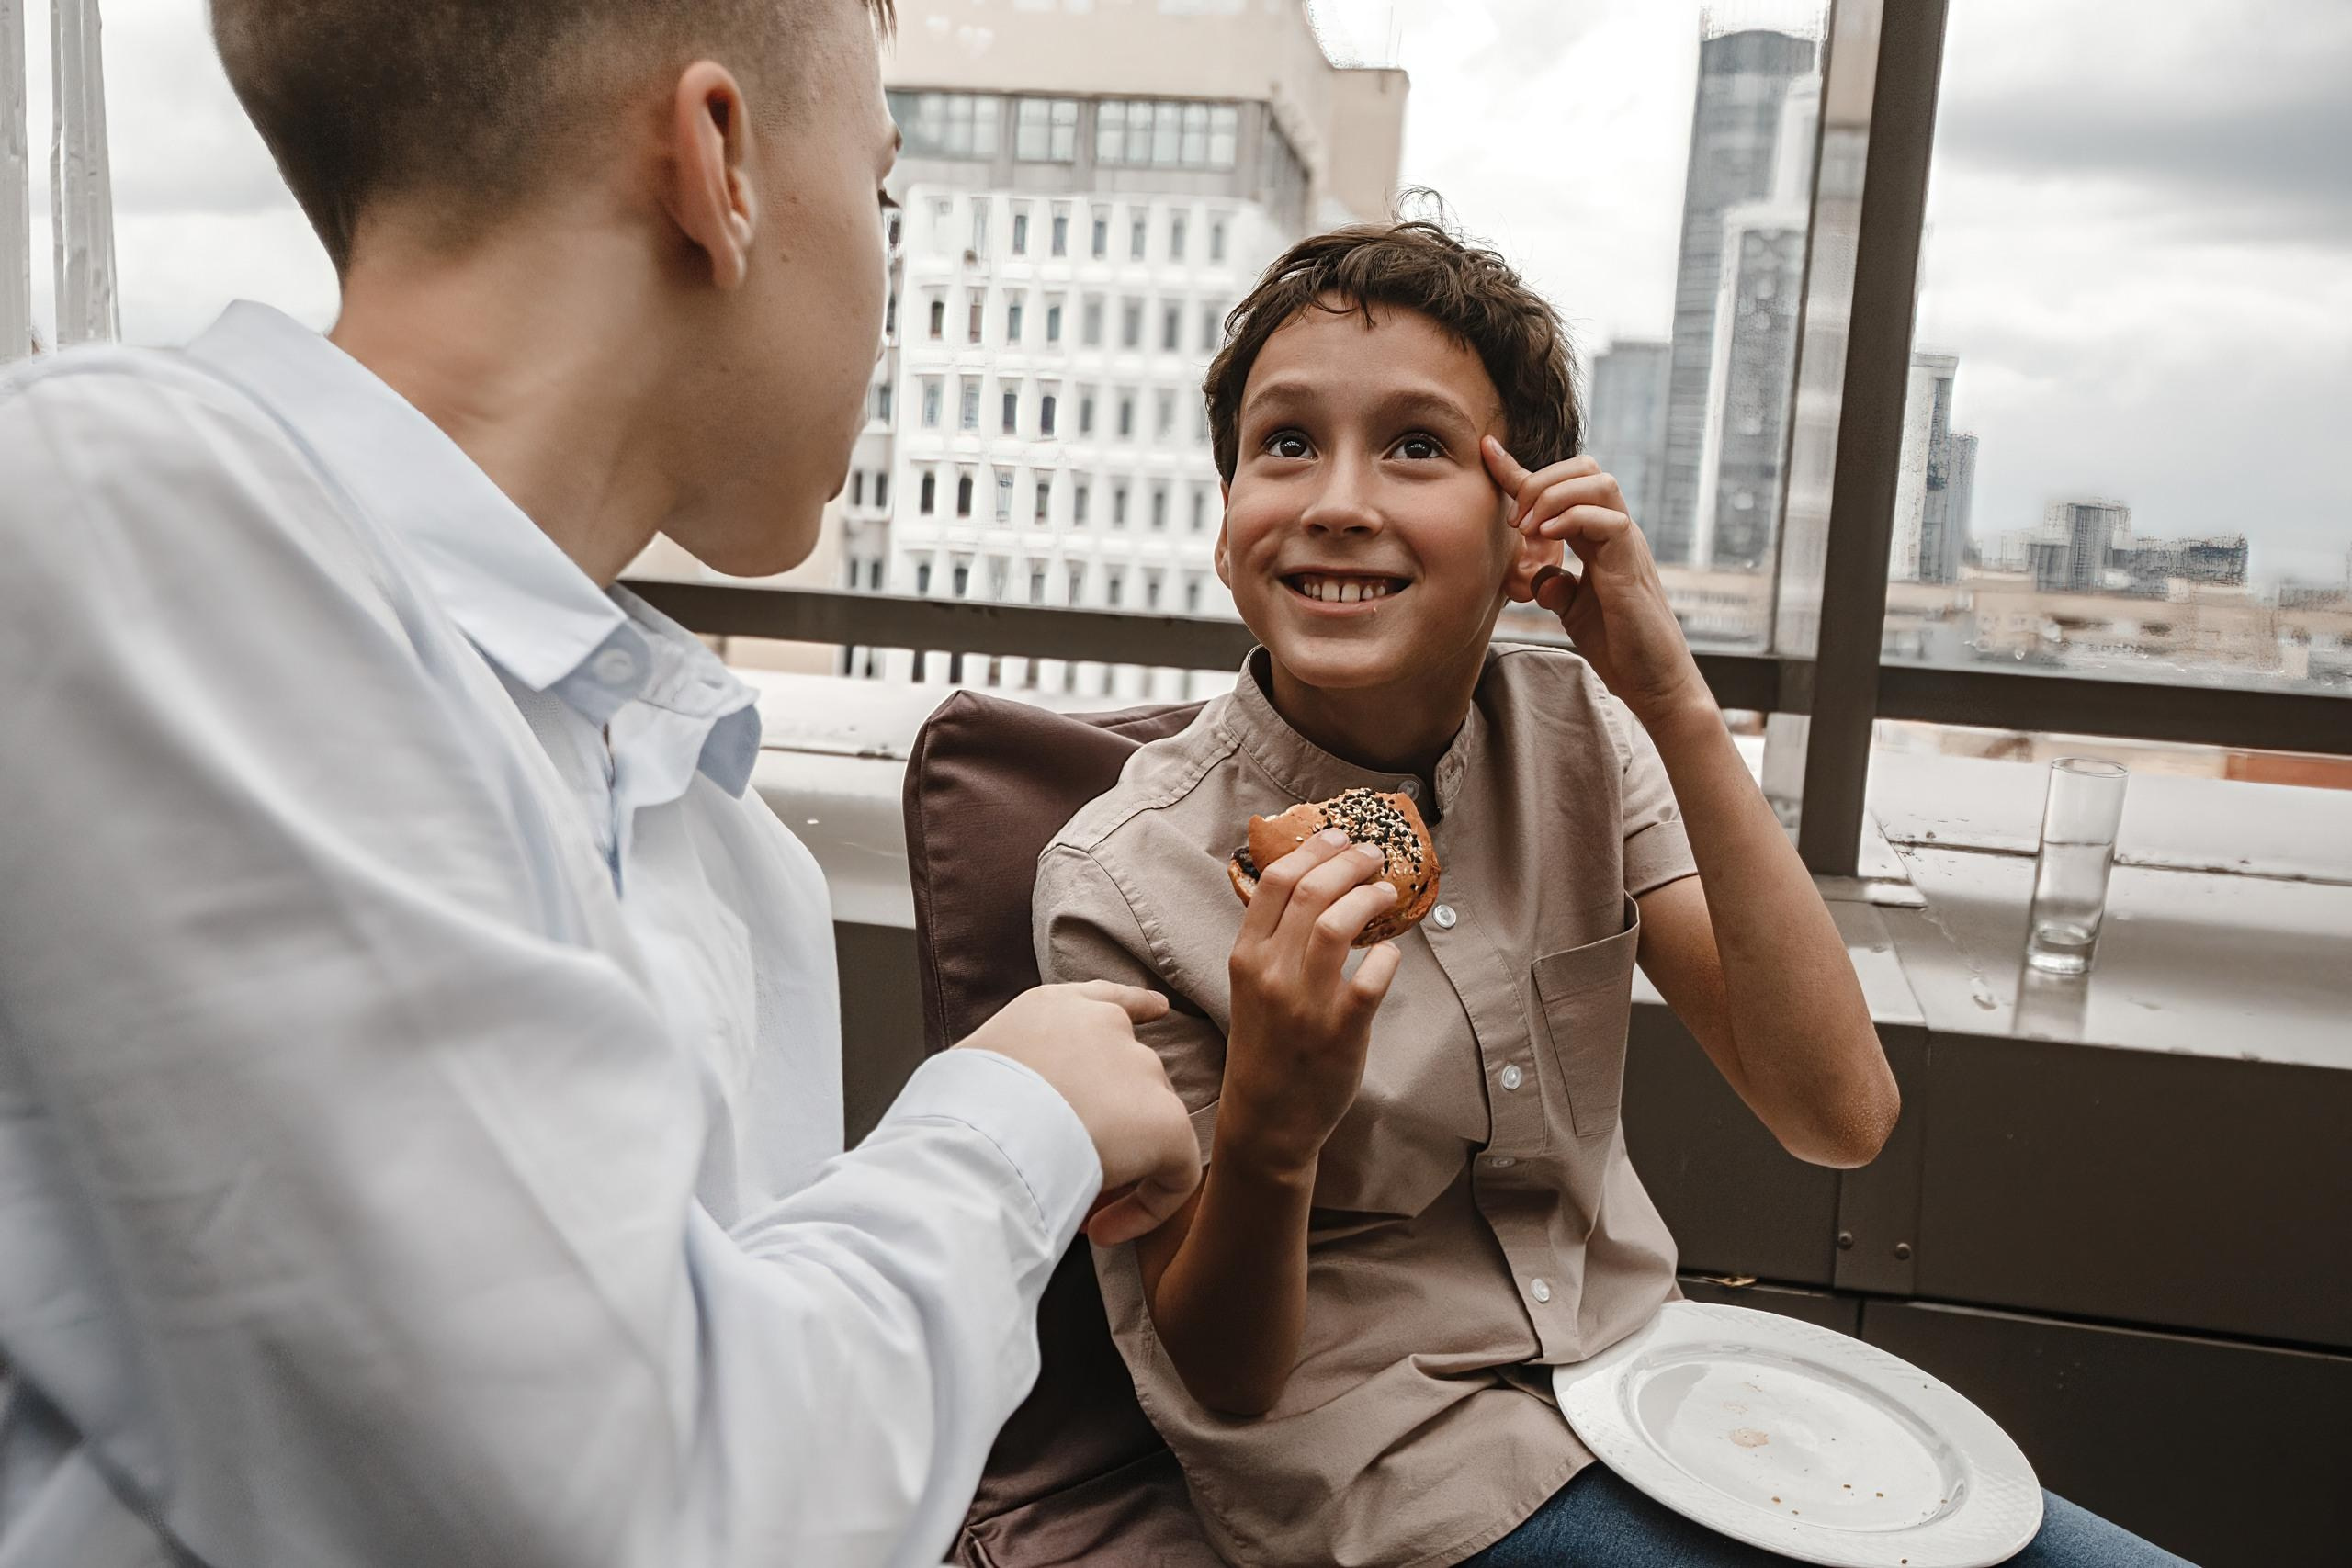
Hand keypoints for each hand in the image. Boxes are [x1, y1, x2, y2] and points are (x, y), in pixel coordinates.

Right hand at [955, 981, 1200, 1244]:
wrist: (986, 1134)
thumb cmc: (958, 1110)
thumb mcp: (972, 1068)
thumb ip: (1004, 1073)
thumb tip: (1003, 1110)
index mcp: (1058, 1008)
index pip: (1108, 999)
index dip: (1136, 1006)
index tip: (1157, 1010)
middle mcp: (1107, 1026)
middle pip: (1131, 1076)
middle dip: (1110, 1124)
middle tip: (1071, 1169)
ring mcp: (1142, 1071)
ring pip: (1149, 1126)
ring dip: (1123, 1166)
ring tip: (1079, 1211)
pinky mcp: (1166, 1124)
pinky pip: (1174, 1173)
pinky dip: (1148, 1207)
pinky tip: (1104, 1231)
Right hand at [1219, 831, 1404, 1174]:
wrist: (1267, 1119)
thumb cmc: (1265, 1047)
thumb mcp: (1250, 987)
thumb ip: (1271, 942)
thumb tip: (1312, 887)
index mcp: (1245, 958)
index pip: (1275, 883)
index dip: (1312, 850)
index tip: (1337, 837)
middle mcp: (1271, 975)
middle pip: (1312, 892)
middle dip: (1349, 862)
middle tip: (1372, 855)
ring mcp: (1305, 1004)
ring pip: (1339, 925)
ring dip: (1369, 897)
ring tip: (1386, 890)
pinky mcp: (1341, 1032)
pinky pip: (1372, 978)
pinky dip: (1389, 956)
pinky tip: (1393, 951)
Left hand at [1483, 438, 1713, 727]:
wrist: (1651, 680)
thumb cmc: (1618, 644)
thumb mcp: (1572, 608)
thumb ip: (1555, 583)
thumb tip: (1536, 572)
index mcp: (1597, 536)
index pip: (1561, 488)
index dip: (1520, 469)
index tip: (1486, 451)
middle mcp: (1615, 531)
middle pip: (1585, 468)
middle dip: (1541, 480)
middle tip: (1514, 519)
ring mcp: (1626, 544)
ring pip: (1599, 483)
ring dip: (1554, 496)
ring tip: (1528, 528)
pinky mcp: (1631, 566)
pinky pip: (1608, 520)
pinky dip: (1573, 519)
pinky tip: (1547, 538)